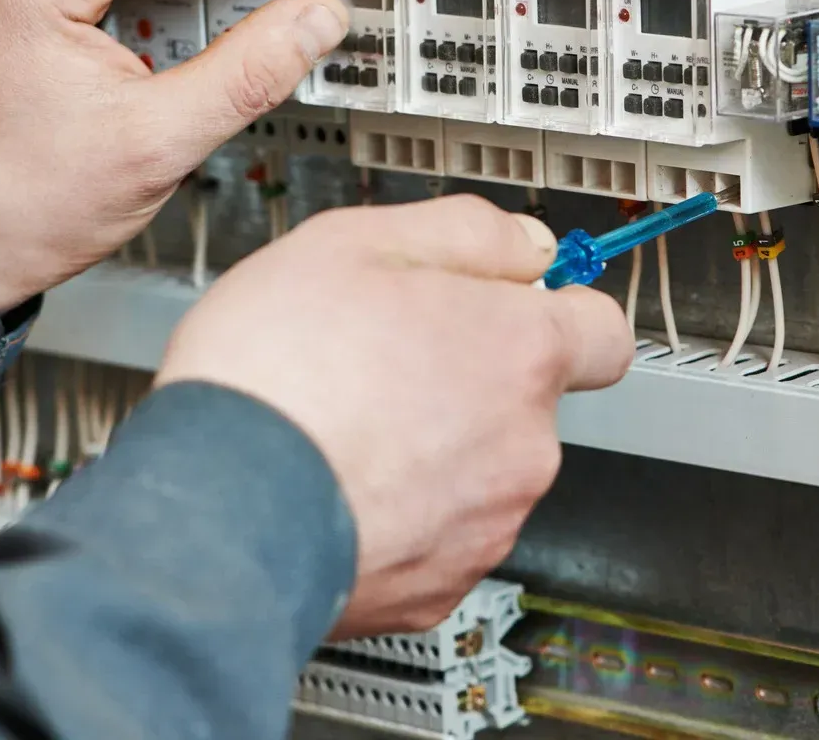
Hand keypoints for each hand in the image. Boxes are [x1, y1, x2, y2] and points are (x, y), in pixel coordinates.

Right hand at [154, 196, 633, 635]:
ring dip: (432, 445)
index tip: (521, 305)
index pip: (604, 331)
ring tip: (344, 424)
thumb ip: (463, 233)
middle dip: (470, 377)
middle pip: (527, 400)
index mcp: (518, 351)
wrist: (214, 514)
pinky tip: (335, 484)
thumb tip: (523, 245)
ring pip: (481, 469)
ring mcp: (486, 523)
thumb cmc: (273, 377)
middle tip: (384, 359)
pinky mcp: (439, 586)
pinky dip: (399, 511)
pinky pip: (437, 535)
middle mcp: (523, 444)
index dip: (560, 311)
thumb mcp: (356, 242)